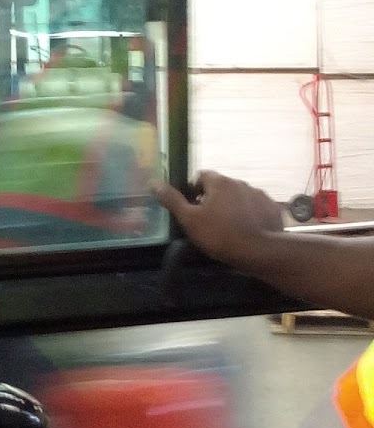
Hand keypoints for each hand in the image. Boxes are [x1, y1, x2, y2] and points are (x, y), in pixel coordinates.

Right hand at [154, 171, 283, 267]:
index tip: (193, 207)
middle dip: (214, 198)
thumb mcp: (190, 220)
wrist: (260, 251)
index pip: (202, 175)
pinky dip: (251, 214)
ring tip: (229, 227)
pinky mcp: (273, 208)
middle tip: (209, 220)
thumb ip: (172, 200)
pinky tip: (248, 230)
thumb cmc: (220, 235)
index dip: (194, 189)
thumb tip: (154, 182)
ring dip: (233, 206)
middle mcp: (240, 182)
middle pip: (222, 186)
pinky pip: (257, 207)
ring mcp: (259, 194)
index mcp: (219, 182)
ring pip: (240, 196)